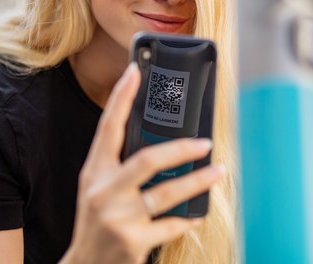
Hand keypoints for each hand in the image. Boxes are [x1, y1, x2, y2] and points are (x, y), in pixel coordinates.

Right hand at [61, 63, 224, 263]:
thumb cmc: (98, 219)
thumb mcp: (100, 187)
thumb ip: (122, 165)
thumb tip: (164, 139)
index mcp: (95, 171)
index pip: (108, 127)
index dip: (121, 98)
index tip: (134, 71)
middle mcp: (104, 191)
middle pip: (146, 160)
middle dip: (180, 149)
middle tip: (205, 142)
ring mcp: (118, 217)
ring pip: (166, 194)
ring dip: (197, 182)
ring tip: (218, 172)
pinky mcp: (133, 241)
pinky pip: (171, 225)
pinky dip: (188, 219)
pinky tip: (198, 213)